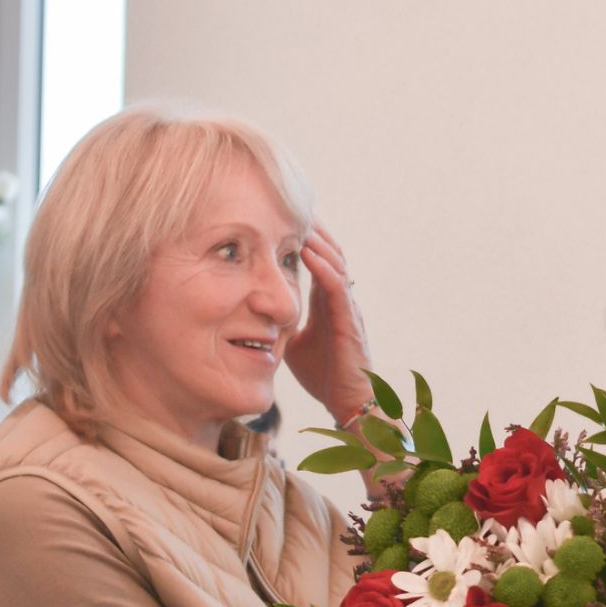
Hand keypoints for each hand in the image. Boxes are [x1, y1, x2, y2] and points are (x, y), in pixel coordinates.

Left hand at [283, 223, 373, 426]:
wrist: (348, 403)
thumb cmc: (324, 375)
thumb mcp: (294, 343)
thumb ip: (282, 324)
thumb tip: (256, 314)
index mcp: (328, 301)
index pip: (319, 259)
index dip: (305, 237)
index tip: (285, 216)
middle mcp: (341, 298)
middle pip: (330, 251)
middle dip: (313, 227)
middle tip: (292, 203)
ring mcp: (347, 306)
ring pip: (335, 261)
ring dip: (316, 238)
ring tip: (298, 217)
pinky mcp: (349, 320)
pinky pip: (336, 285)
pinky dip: (322, 265)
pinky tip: (307, 250)